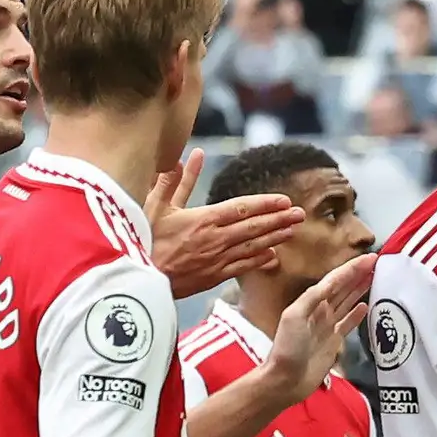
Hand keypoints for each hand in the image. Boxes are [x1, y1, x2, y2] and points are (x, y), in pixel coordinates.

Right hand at [149, 152, 301, 295]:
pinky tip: (273, 256)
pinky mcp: (213, 277)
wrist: (137, 280)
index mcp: (202, 220)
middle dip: (280, 219)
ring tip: (294, 230)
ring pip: (253, 247)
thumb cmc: (142, 240)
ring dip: (275, 238)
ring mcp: (216, 260)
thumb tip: (187, 156)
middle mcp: (214, 240)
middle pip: (254, 227)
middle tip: (300, 213)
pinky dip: (259, 261)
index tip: (284, 200)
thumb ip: (173, 181)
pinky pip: (242, 267)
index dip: (265, 204)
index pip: (242, 208)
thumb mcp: (153, 206)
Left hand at [269, 252, 377, 393]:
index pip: (335, 280)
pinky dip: (357, 313)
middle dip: (358, 274)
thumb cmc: (287, 347)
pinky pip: (348, 323)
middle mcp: (321, 310)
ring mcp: (328, 326)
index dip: (352, 269)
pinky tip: (366, 305)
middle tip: (377, 263)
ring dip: (360, 289)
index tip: (370, 258)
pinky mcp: (334, 341)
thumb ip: (314, 297)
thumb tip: (335, 282)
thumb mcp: (295, 316)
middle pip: (343, 288)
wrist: (286, 379)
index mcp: (311, 302)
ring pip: (347, 302)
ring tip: (375, 277)